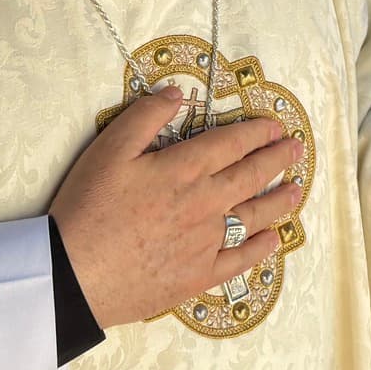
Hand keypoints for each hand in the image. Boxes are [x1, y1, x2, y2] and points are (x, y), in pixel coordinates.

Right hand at [49, 86, 304, 330]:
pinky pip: (240, 260)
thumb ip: (146, 117)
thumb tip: (177, 93)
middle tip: (296, 149)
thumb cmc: (88, 208)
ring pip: (254, 216)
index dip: (256, 132)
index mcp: (184, 169)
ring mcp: (206, 242)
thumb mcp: (109, 149)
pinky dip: (261, 248)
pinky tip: (272, 241)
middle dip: (277, 159)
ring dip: (279, 201)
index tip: (276, 126)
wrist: (74, 275)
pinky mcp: (199, 275)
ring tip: (296, 190)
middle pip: (251, 176)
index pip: (231, 143)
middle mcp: (205, 203)